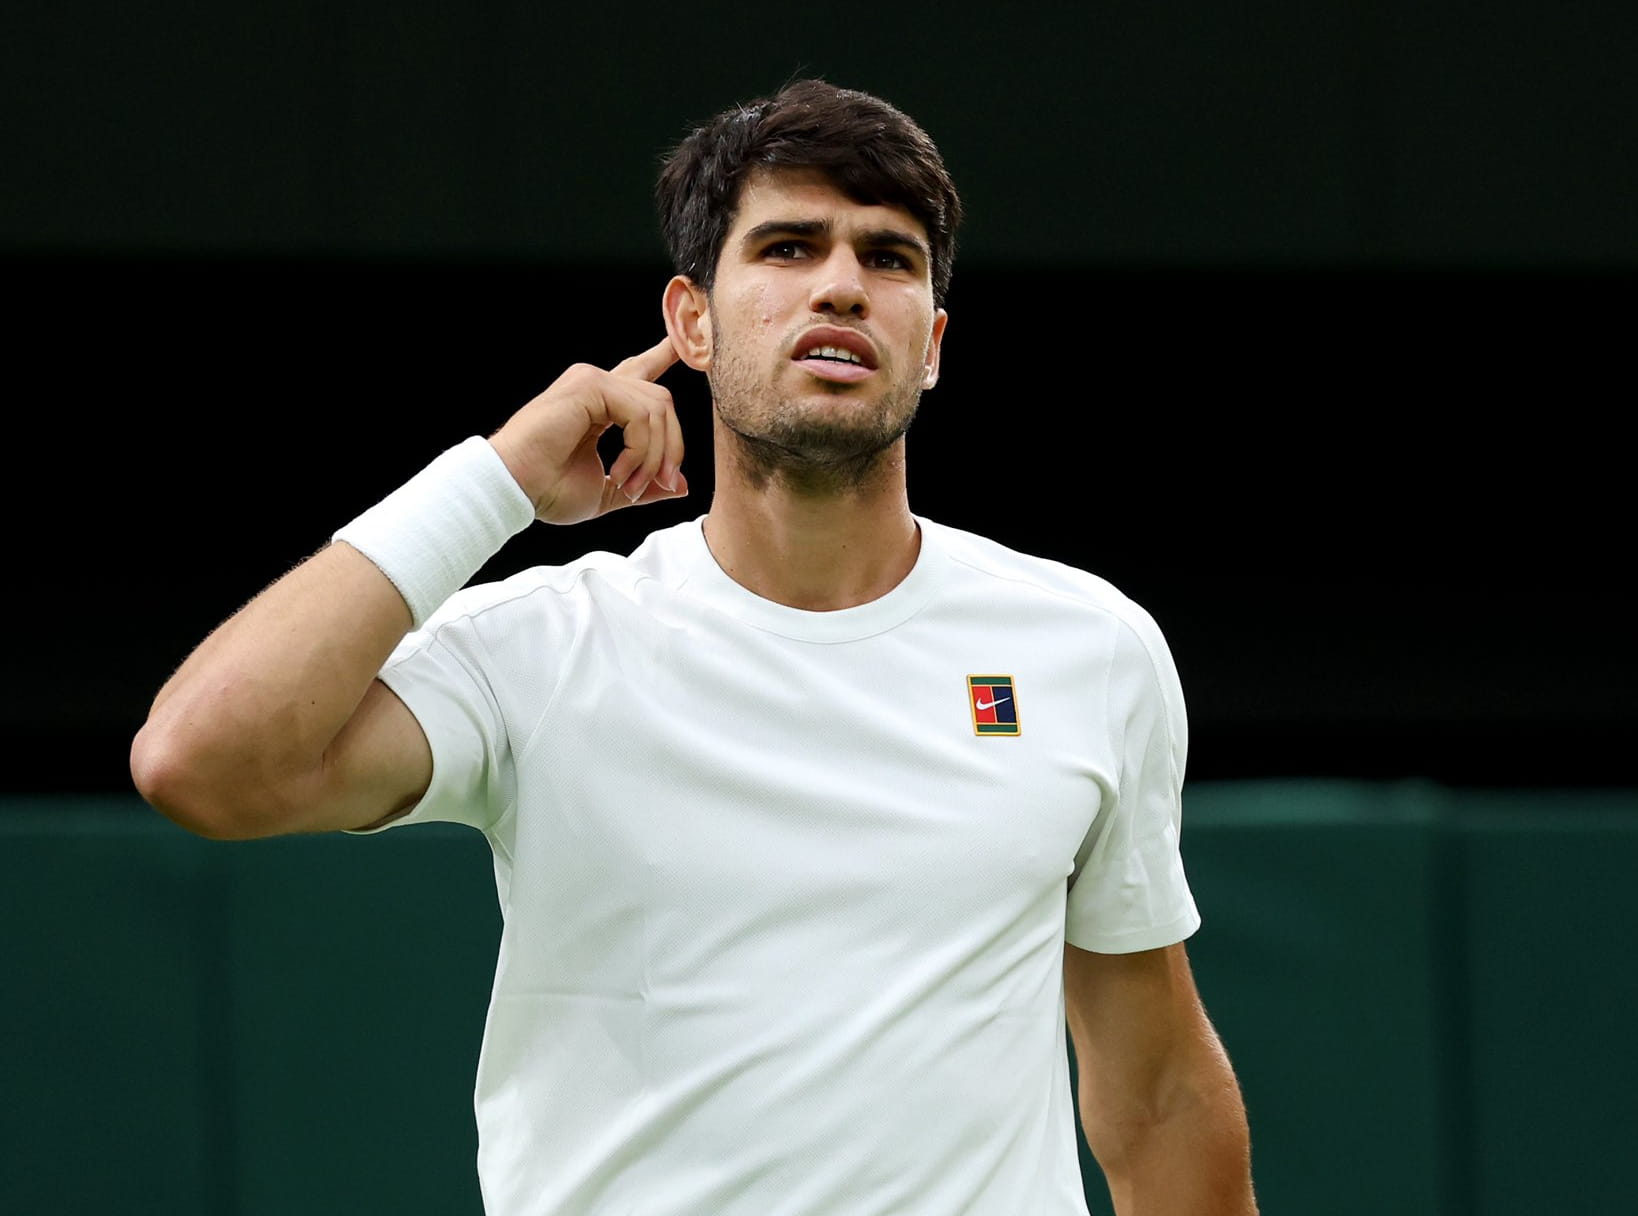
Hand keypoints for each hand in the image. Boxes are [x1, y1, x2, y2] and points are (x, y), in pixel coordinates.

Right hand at [488, 336, 688, 524]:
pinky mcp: (589, 385)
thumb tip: (681, 487)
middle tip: (664, 484)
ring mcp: (592, 380)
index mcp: (600, 405)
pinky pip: (639, 414)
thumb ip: (646, 484)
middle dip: (672, 447)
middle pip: (661, 402)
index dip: (663, 358)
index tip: (684, 345)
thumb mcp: (609, 492)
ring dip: (654, 456)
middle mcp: (597, 386)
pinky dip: (640, 449)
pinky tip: (620, 472)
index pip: (640, 375)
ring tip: (632, 485)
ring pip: (656, 409)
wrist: (513, 488)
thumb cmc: (547, 490)